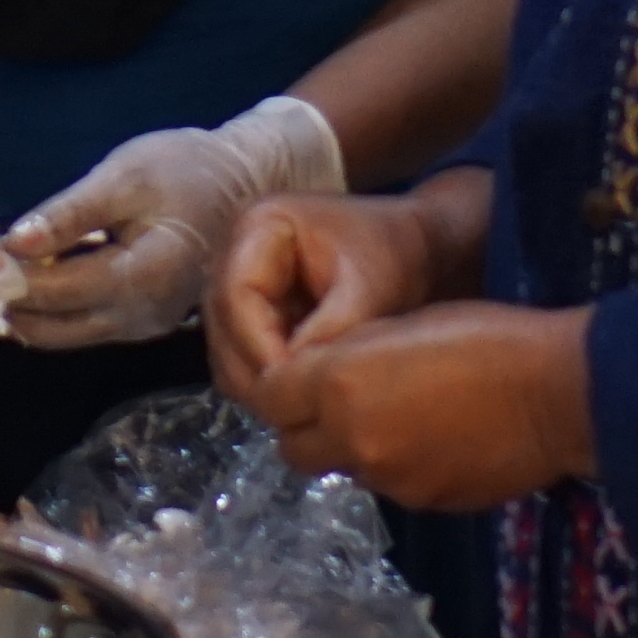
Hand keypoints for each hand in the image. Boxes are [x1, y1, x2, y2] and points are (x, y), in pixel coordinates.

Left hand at [1, 98, 343, 349]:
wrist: (247, 183)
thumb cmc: (188, 169)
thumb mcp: (126, 176)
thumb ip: (70, 214)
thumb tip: (13, 242)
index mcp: (142, 277)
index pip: (54, 293)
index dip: (0, 280)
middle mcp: (141, 316)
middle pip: (49, 326)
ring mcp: (141, 325)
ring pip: (61, 333)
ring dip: (15, 310)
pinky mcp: (138, 320)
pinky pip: (79, 325)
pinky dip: (43, 307)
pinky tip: (13, 278)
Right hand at [209, 168, 491, 397]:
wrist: (415, 249)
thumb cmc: (397, 254)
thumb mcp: (370, 288)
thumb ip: (332, 331)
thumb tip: (295, 381)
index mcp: (260, 226)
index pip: (236, 295)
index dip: (257, 345)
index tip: (294, 385)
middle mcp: (235, 252)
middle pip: (222, 324)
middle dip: (254, 370)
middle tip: (292, 411)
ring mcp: (238, 283)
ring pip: (226, 348)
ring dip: (257, 381)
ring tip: (300, 408)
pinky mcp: (251, 313)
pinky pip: (243, 357)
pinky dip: (267, 379)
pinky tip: (301, 396)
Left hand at [236, 295, 594, 507]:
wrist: (558, 392)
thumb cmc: (488, 336)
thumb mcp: (403, 323)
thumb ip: (349, 355)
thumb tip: (322, 375)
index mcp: (339, 381)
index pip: (268, 396)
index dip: (281, 386)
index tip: (301, 375)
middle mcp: (351, 437)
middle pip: (290, 446)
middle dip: (303, 427)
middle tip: (338, 404)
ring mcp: (388, 477)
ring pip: (341, 468)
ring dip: (353, 448)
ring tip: (399, 418)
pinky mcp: (422, 502)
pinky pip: (388, 486)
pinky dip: (397, 466)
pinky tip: (435, 441)